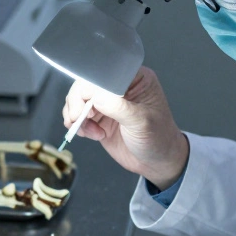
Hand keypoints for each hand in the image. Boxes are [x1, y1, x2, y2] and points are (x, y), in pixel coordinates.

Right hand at [61, 67, 188, 188]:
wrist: (157, 162)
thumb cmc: (159, 138)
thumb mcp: (142, 121)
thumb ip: (119, 107)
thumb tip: (95, 97)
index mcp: (135, 79)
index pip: (105, 73)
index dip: (91, 85)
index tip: (86, 102)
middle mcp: (118, 88)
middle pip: (87, 85)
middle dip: (78, 101)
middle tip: (77, 117)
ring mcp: (107, 103)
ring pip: (78, 99)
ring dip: (76, 115)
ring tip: (87, 130)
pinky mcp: (99, 118)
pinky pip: (77, 115)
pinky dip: (77, 125)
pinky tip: (90, 134)